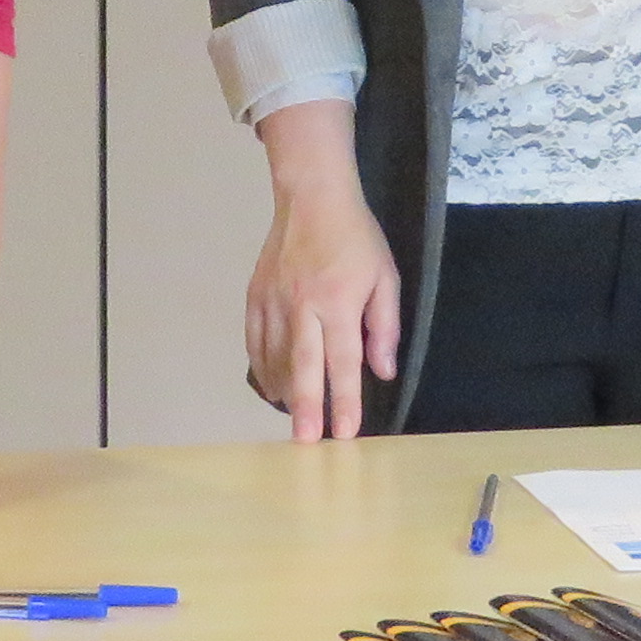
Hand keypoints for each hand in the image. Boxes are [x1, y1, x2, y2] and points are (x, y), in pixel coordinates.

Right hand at [245, 116, 400, 442]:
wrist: (311, 198)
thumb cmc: (355, 238)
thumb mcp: (385, 277)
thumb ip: (384, 326)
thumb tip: (382, 371)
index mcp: (338, 301)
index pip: (344, 360)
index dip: (346, 399)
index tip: (346, 432)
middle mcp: (303, 305)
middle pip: (304, 366)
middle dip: (306, 407)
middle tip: (306, 442)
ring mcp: (274, 301)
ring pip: (276, 357)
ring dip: (285, 391)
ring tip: (293, 419)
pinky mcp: (255, 296)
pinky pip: (256, 340)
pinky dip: (262, 367)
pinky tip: (272, 386)